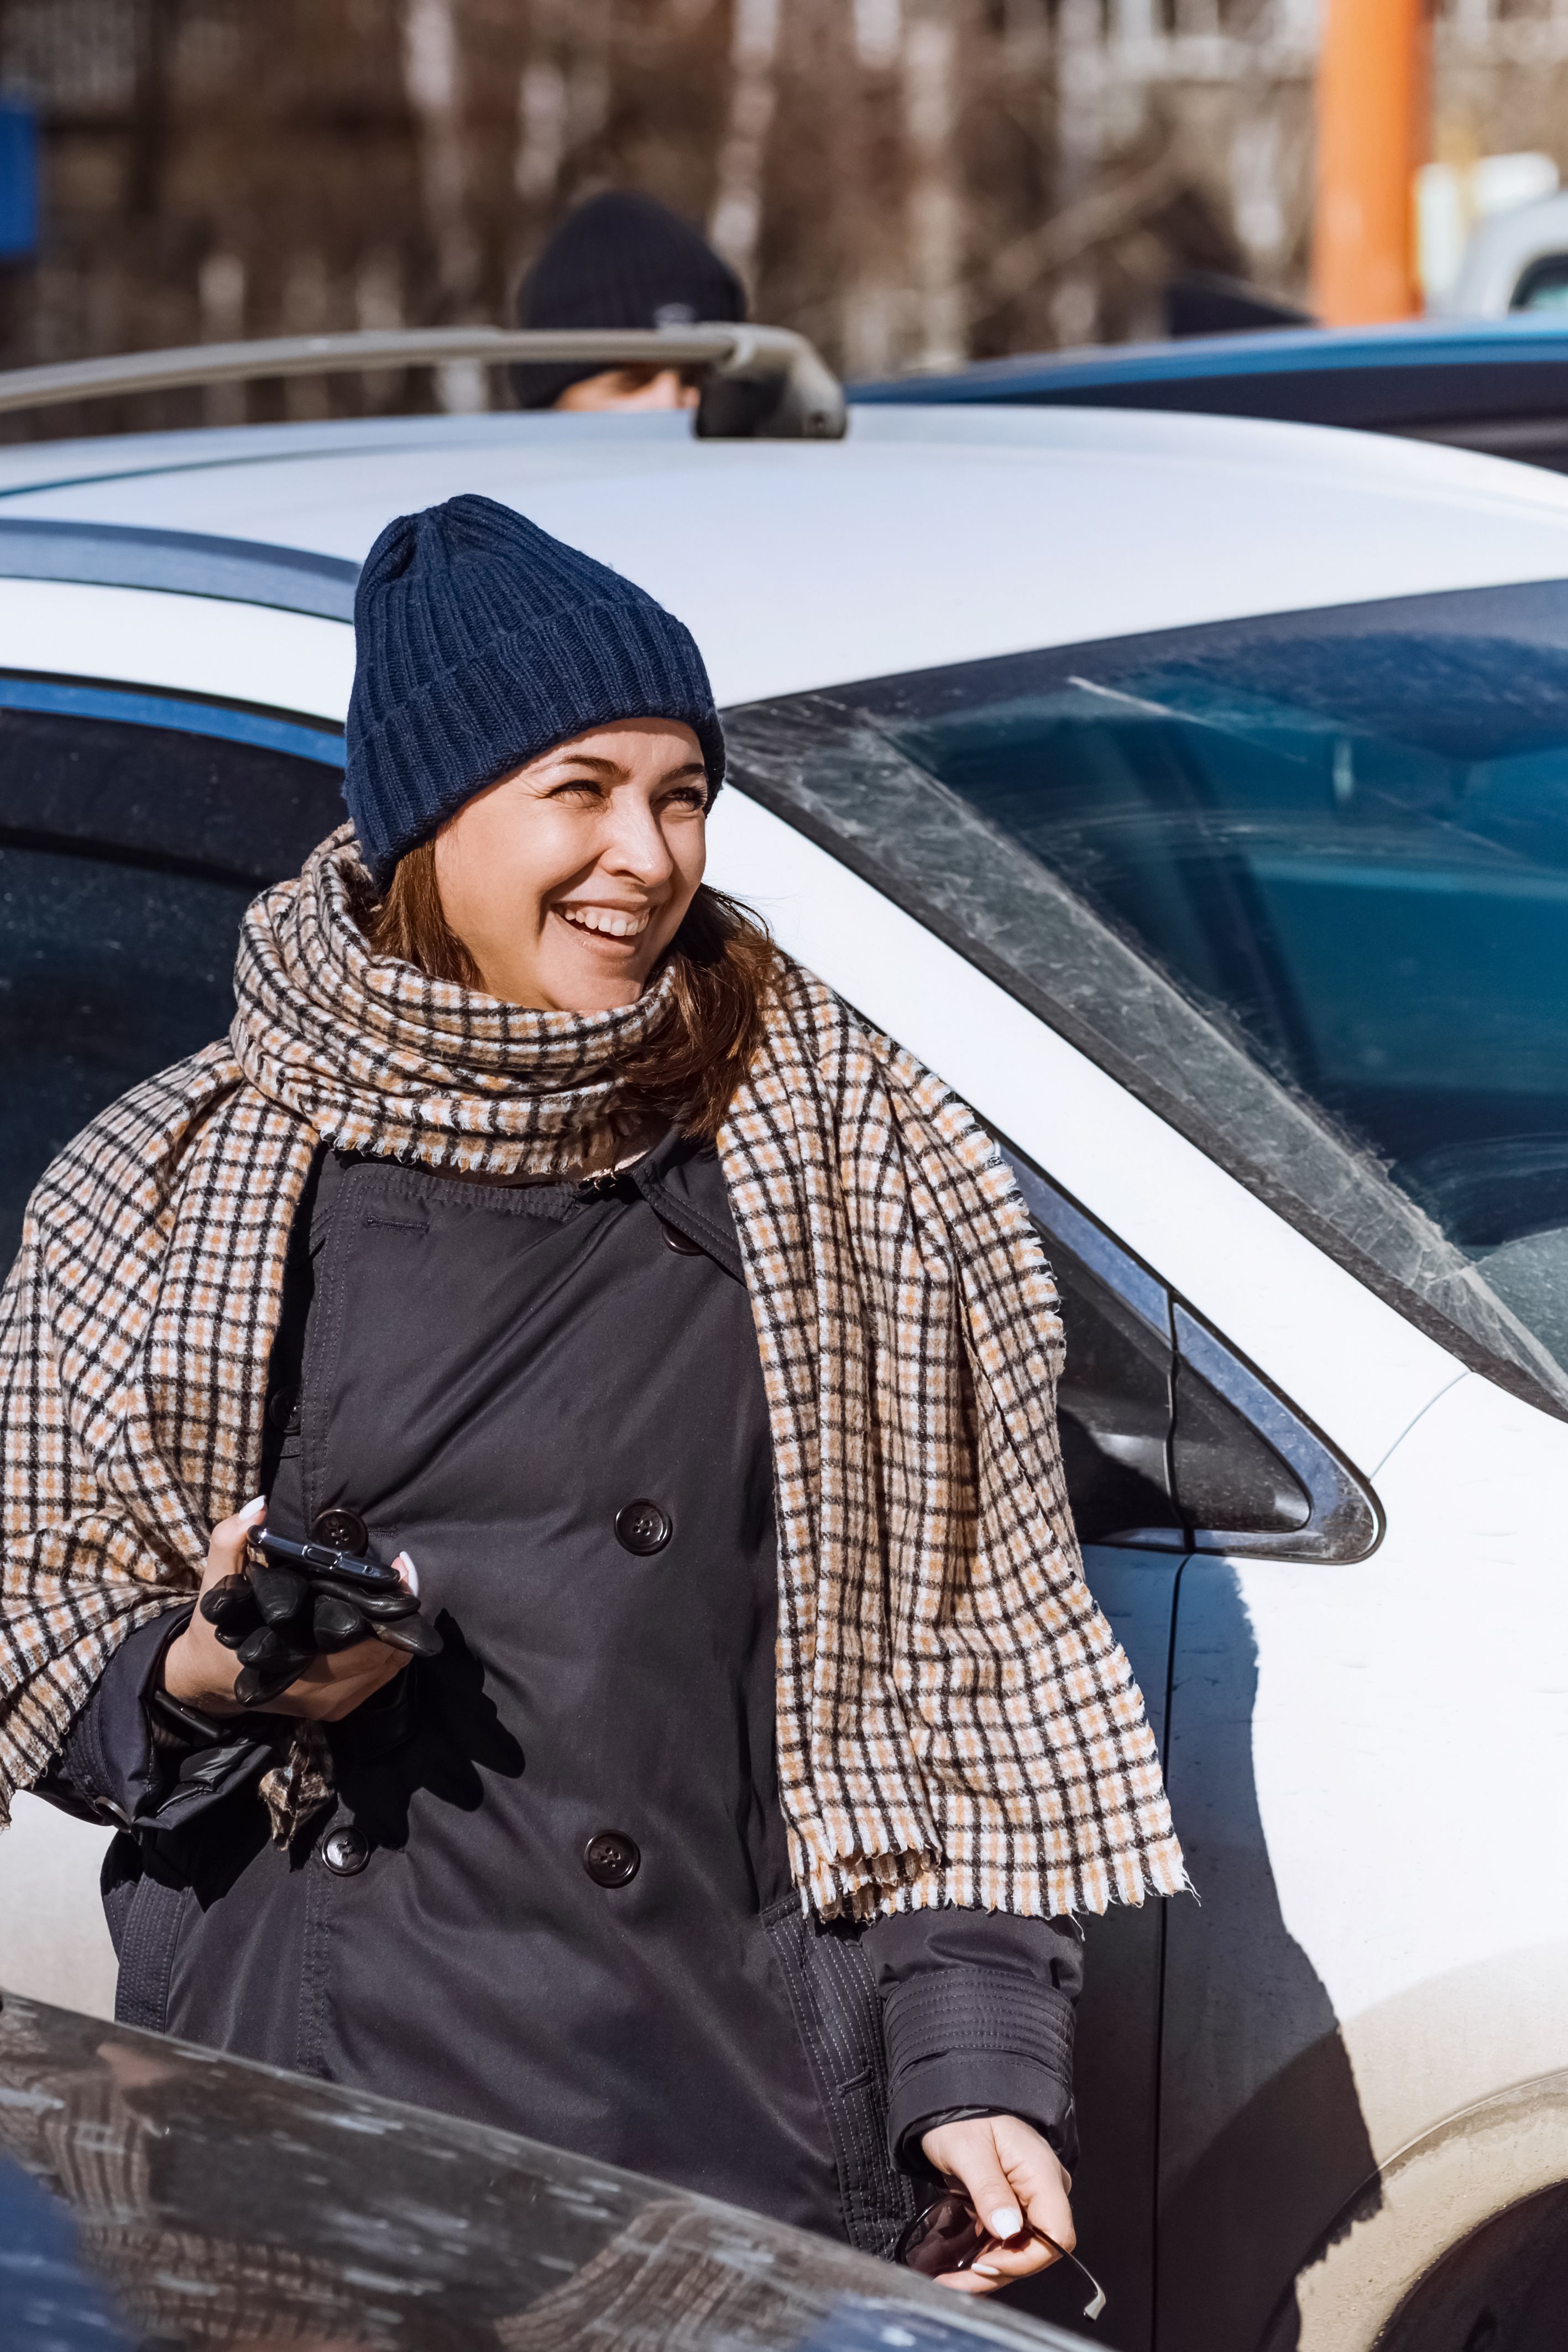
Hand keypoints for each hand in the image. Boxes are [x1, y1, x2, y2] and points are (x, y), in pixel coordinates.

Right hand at [161, 1497, 414, 1722]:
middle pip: (383, 1653)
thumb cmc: (217, 1629)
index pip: (358, 1637)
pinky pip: (380, 1678)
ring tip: (397, 1597)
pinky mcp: (336, 1710)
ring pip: (388, 1667)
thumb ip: (230, 1543)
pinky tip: (384, 1624)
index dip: (385, 1603)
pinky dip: (389, 1651)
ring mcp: (329, 1704)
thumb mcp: (216, 1585)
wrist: (208, 1680)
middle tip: (402, 1579)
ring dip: (397, 1633)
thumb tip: (260, 1506)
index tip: (400, 1569)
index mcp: (288, 1662)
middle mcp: (314, 1691)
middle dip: (397, 1616)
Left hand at [919, 2113, 1073, 2294]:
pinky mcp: (1014, 2206)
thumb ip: (990, 2191)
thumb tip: (1008, 2230)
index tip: (987, 2263)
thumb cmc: (964, 2117)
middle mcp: (1043, 2190)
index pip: (1056, 2235)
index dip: (1025, 2259)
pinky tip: (961, 2266)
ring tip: (951, 2279)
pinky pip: (1007, 2241)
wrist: (954, 2102)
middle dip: (998, 2272)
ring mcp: (1030, 2199)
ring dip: (988, 2270)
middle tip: (957, 2281)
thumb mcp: (969, 2151)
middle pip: (1036, 2250)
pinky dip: (986, 2256)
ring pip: (1020, 2251)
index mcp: (1042, 2174)